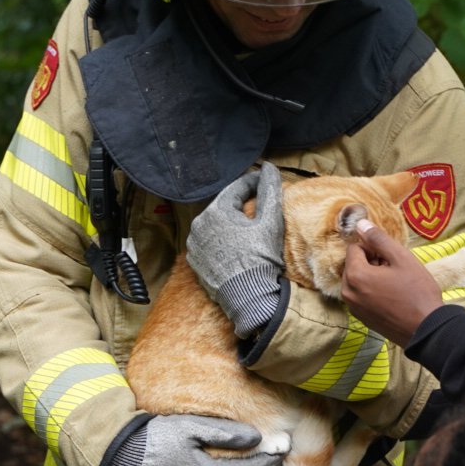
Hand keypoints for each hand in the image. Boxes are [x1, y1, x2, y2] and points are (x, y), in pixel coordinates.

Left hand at [186, 163, 285, 338]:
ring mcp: (195, 245)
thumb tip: (269, 168)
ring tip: (249, 226)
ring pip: (216, 224)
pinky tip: (236, 245)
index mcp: (215, 211)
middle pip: (224, 206)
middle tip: (260, 203)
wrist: (248, 297)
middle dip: (242, 203)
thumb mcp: (270, 222)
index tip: (266, 180)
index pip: (237, 188)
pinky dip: (222, 240)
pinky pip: (210, 243)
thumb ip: (269, 190)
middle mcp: (199, 224)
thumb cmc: (260, 258)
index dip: (254, 182)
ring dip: (231, 222)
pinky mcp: (195, 262)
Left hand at [340, 220, 441, 347]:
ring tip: (395, 282)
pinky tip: (392, 295)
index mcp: (355, 276)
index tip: (389, 255)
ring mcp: (354, 308)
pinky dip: (372, 291)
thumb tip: (361, 224)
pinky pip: (361, 296)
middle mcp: (348, 293)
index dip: (372, 247)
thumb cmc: (416, 292)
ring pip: (357, 280)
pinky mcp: (362, 319)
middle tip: (394, 268)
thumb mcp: (401, 259)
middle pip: (353, 264)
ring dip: (372, 276)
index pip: (354, 248)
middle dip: (370, 262)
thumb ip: (379, 239)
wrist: (426, 329)